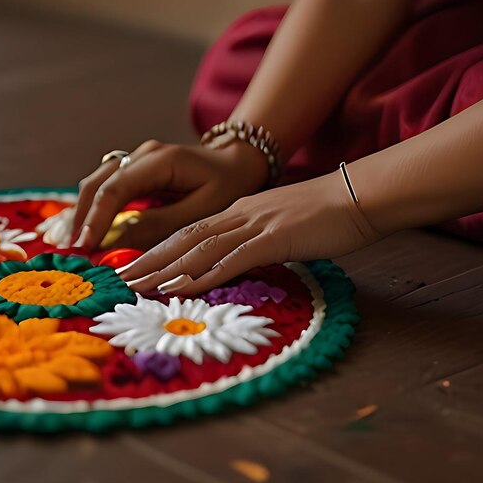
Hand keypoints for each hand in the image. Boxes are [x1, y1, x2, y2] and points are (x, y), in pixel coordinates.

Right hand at [70, 139, 268, 249]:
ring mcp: (134, 161)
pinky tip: (84, 235)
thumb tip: (117, 243)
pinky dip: (92, 212)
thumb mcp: (201, 211)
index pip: (116, 188)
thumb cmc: (228, 186)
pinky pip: (104, 190)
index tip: (85, 247)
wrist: (238, 163)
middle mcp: (141, 155)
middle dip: (81, 218)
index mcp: (160, 160)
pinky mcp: (133, 173)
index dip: (97, 219)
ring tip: (72, 247)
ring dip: (82, 215)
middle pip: (97, 184)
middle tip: (71, 253)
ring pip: (95, 186)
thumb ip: (160, 226)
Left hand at [117, 170, 380, 294]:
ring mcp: (255, 226)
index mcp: (241, 212)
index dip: (160, 250)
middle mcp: (240, 216)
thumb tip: (243, 260)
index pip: (191, 233)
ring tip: (139, 286)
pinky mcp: (274, 239)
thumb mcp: (286, 226)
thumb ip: (260, 240)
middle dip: (150, 260)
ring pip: (200, 249)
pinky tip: (184, 287)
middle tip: (120, 278)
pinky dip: (205, 274)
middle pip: (184, 239)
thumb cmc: (331, 214)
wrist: (361, 194)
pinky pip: (232, 259)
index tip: (136, 266)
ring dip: (166, 269)